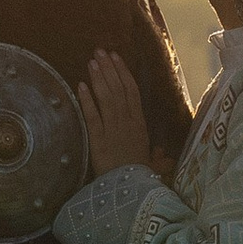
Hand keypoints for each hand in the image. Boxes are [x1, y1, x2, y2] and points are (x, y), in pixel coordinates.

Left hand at [76, 50, 151, 178]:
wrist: (130, 191)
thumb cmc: (140, 177)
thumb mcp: (150, 162)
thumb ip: (155, 153)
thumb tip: (161, 151)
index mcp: (140, 123)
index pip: (132, 91)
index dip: (123, 72)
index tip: (116, 57)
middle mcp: (127, 121)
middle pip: (118, 89)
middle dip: (108, 68)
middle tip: (99, 51)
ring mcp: (112, 129)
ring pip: (106, 98)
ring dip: (99, 78)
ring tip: (91, 62)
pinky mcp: (98, 139)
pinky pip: (92, 116)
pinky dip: (87, 100)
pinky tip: (81, 85)